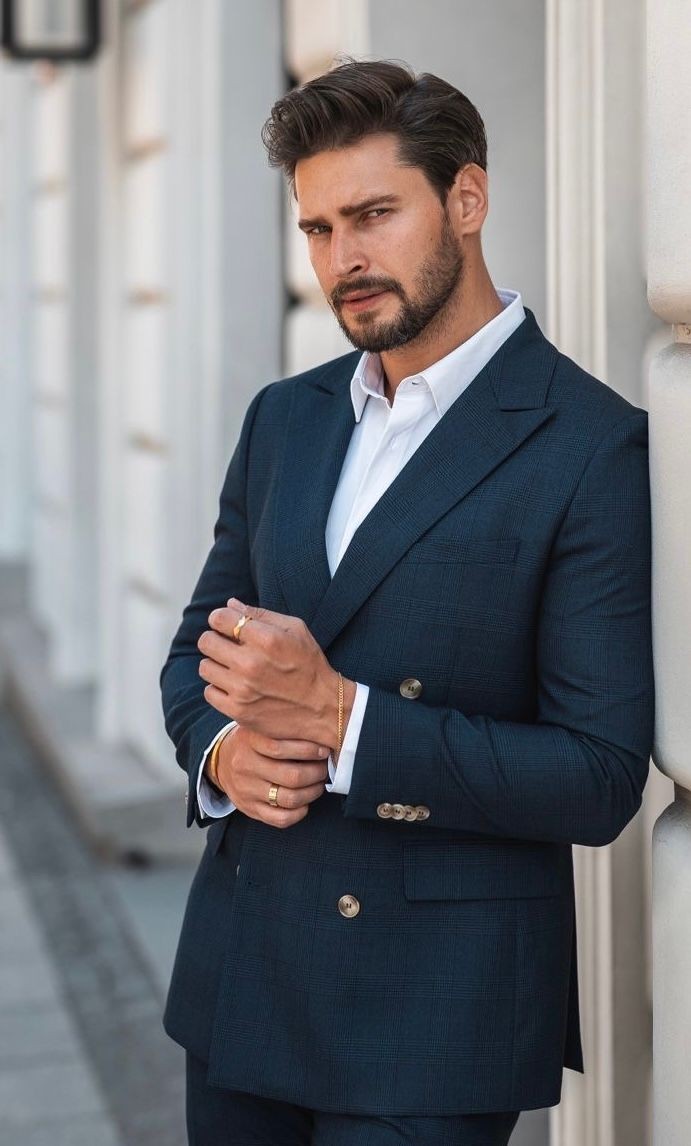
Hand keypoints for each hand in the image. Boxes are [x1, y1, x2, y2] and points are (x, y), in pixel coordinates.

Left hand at [197, 599, 355, 748]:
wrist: (323, 709)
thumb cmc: (310, 665)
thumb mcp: (296, 630)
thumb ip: (261, 614)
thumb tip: (230, 604)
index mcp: (266, 639)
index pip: (219, 618)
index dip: (220, 618)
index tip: (227, 624)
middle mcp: (251, 664)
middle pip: (206, 641)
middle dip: (215, 639)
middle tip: (227, 645)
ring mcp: (242, 690)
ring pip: (205, 667)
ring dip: (216, 664)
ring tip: (233, 667)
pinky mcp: (238, 711)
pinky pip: (209, 692)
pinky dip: (219, 687)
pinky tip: (235, 685)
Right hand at [212, 724, 329, 827]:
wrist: (220, 763)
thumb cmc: (250, 742)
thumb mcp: (259, 727)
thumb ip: (282, 729)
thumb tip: (319, 735)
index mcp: (249, 741)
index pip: (281, 748)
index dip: (309, 751)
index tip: (323, 751)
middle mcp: (246, 766)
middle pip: (292, 776)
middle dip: (316, 773)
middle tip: (324, 768)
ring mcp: (247, 790)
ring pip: (289, 798)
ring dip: (312, 792)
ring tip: (318, 784)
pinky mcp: (250, 809)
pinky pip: (280, 818)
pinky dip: (299, 812)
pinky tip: (305, 803)